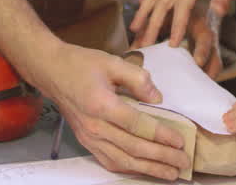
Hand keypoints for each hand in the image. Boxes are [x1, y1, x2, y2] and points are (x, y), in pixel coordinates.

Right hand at [28, 41, 190, 179]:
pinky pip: (109, 161)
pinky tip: (144, 171)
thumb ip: (137, 78)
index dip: (161, 135)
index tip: (180, 141)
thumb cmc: (81, 64)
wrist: (51, 72)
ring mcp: (89, 137)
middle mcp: (94, 125)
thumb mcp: (112, 61)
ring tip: (170, 173)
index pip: (138, 125)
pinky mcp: (86, 142)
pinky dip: (129, 169)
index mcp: (101, 104)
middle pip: (133, 148)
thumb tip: (157, 99)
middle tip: (183, 163)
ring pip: (123, 160)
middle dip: (162, 158)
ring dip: (149, 169)